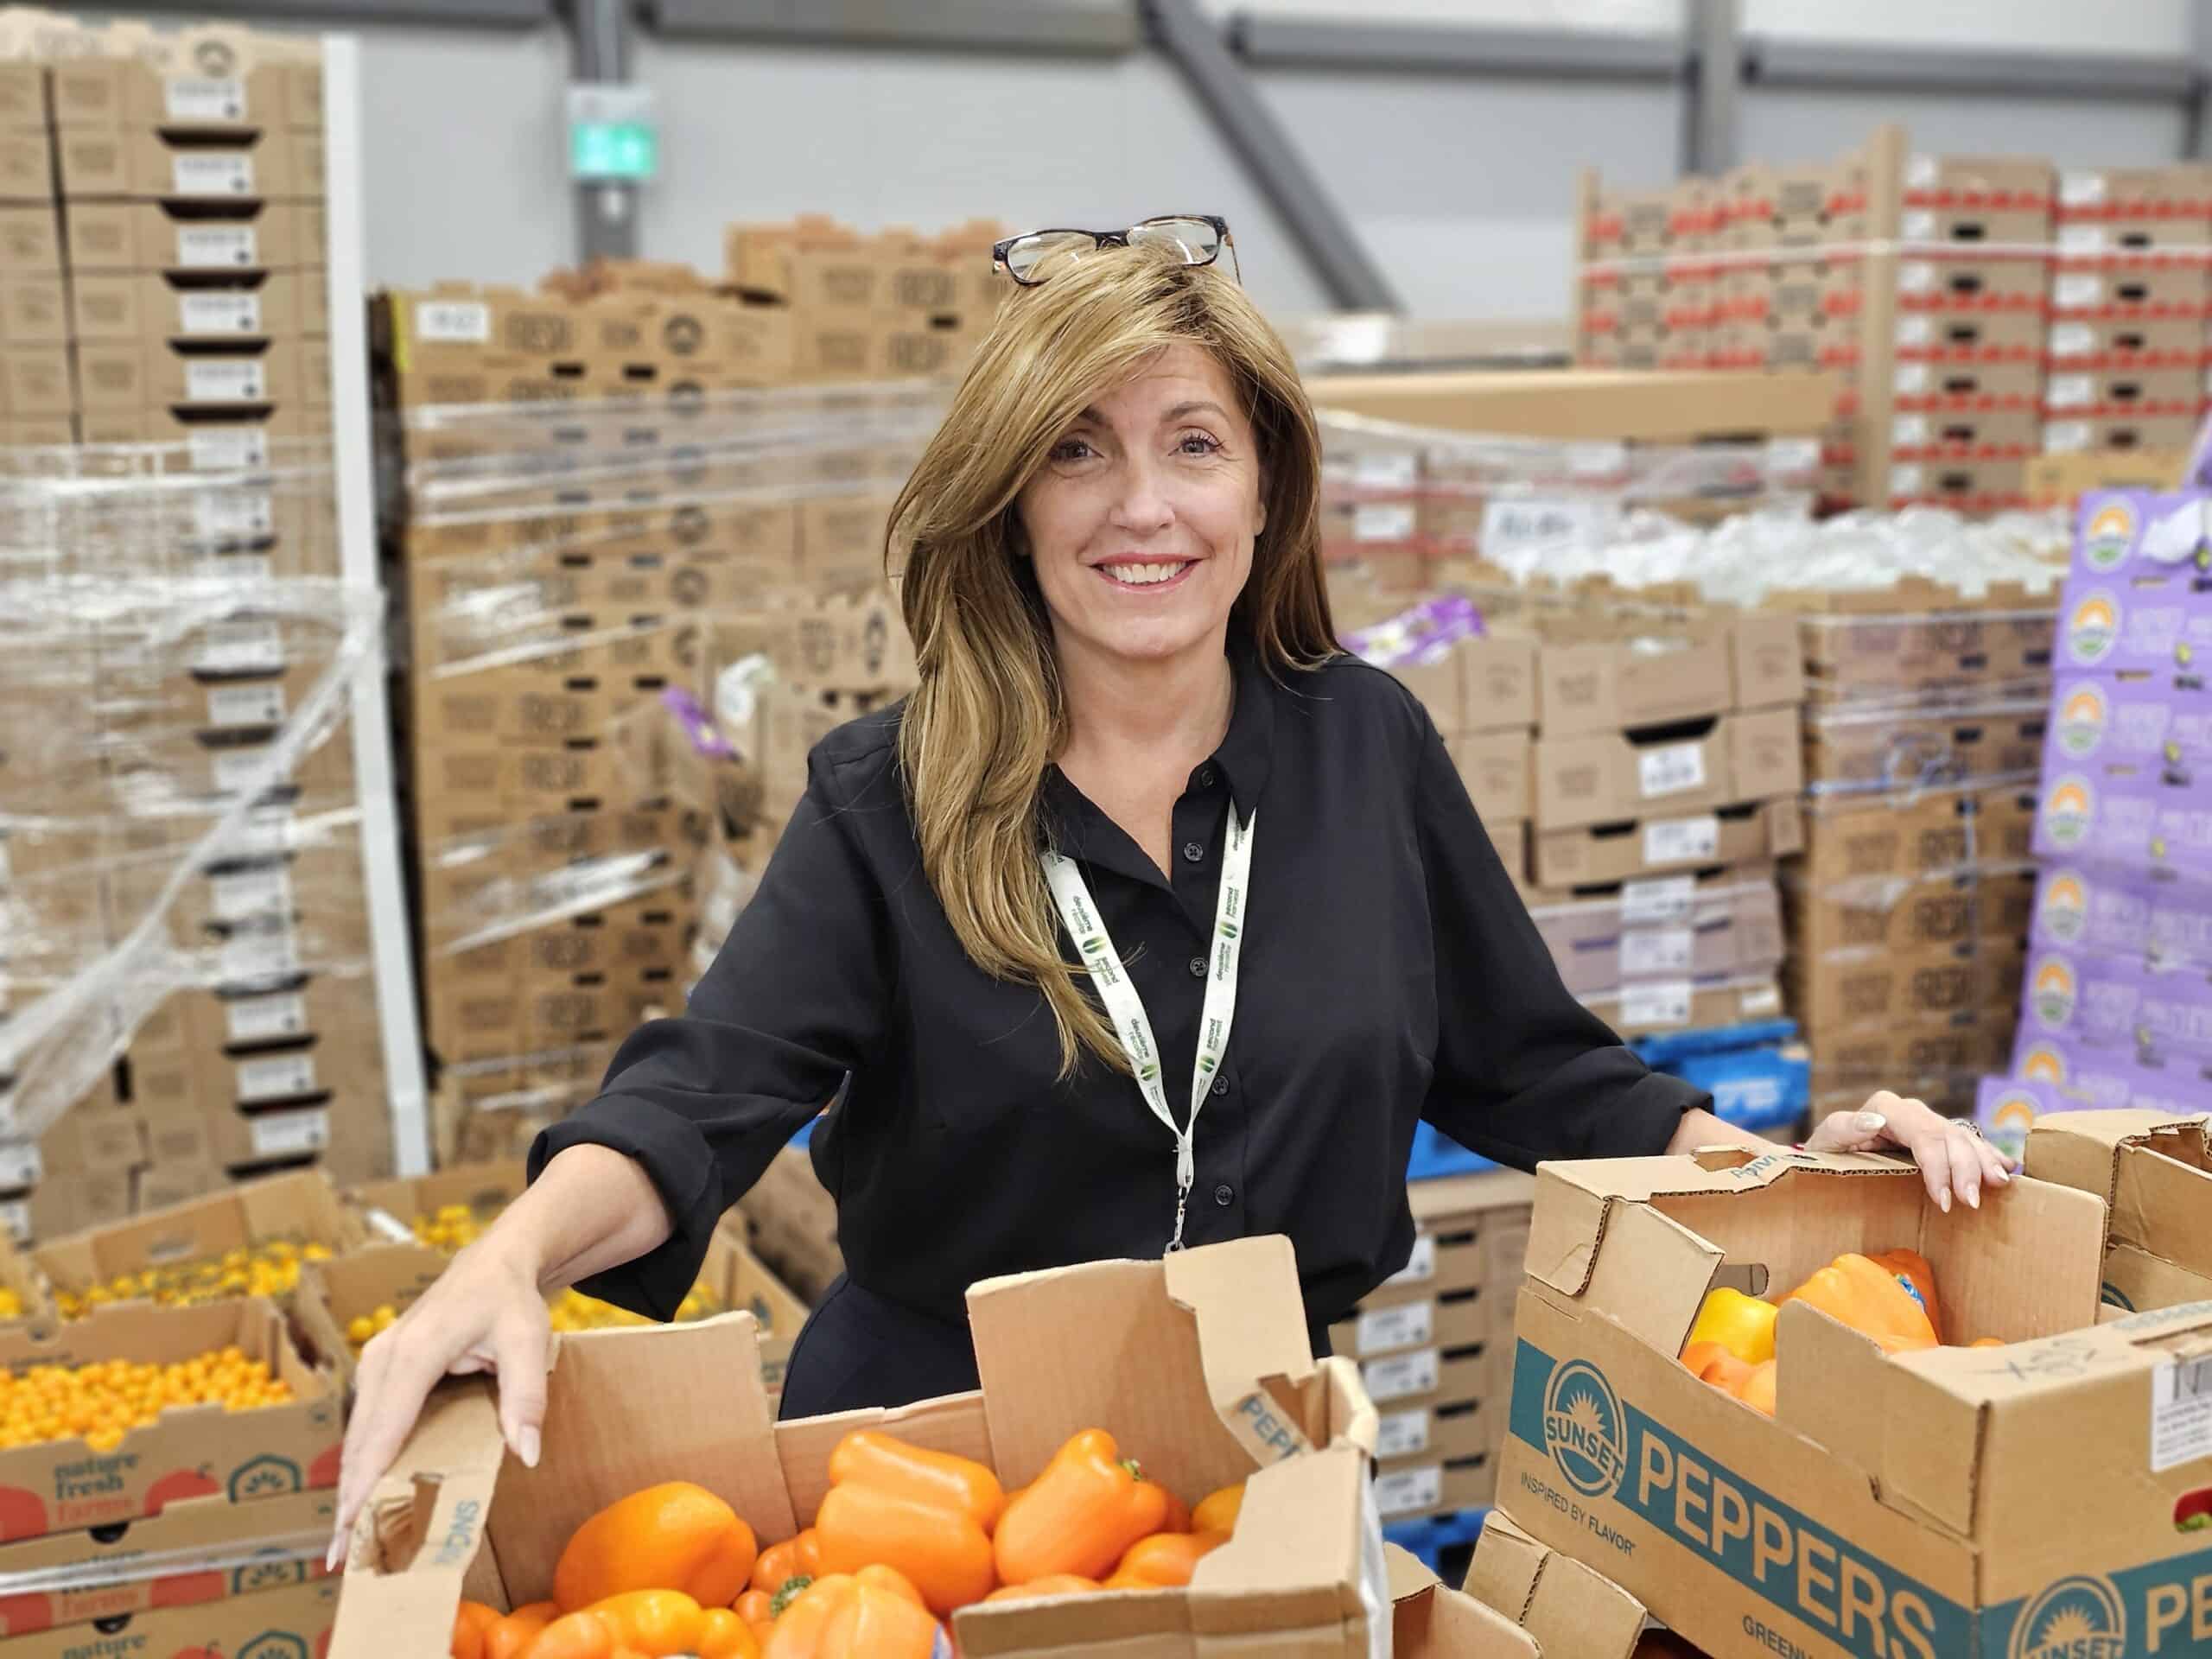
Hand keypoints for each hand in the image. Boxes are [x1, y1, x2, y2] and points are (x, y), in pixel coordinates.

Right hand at [325, 1238, 550, 1570]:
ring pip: (356, 1435)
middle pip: (360, 1440)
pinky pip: (364, 1423)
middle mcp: (384, 1357)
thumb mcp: (529, 1341)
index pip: (385, 1428)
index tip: (351, 1525)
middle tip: (340, 1557)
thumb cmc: (510, 1302)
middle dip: (348, 1499)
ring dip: (349, 1485)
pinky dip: (360, 1462)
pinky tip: (360, 1497)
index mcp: (416, 1352)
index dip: (368, 1480)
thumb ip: (527, 1397)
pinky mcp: (378, 1368)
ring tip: (344, 1541)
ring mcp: (375, 1361)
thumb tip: (527, 1453)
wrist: (493, 1263)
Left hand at [1805, 1091, 2015, 1212]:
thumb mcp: (1827, 1138)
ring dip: (1983, 1161)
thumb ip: (1845, 1127)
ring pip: (1963, 1137)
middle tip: (1972, 1202)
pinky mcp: (1936, 1134)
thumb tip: (1873, 1120)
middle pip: (1949, 1136)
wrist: (1832, 1150)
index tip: (1944, 1201)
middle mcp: (1912, 1111)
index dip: (1939, 1167)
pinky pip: (1968, 1141)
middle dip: (1966, 1168)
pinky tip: (2006, 1167)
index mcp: (1887, 1108)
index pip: (1924, 1136)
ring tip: (1999, 1185)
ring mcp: (1927, 1121)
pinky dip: (1987, 1154)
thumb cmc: (1827, 1148)